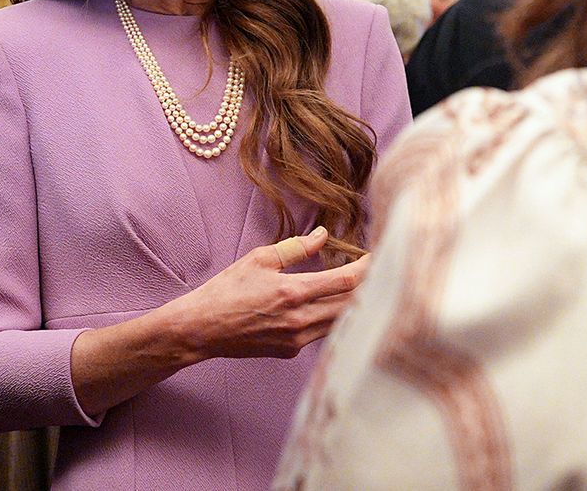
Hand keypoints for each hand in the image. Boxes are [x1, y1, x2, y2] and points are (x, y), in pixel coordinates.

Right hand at [172, 226, 367, 360]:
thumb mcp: (260, 259)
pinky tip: (337, 306)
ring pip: (341, 323)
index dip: (368, 268)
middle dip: (370, 288)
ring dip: (355, 305)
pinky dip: (334, 318)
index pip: (346, 282)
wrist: (203, 328)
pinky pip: (323, 333)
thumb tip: (324, 235)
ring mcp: (297, 339)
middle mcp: (300, 319)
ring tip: (367, 287)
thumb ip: (296, 248)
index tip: (380, 256)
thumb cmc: (228, 289)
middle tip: (383, 271)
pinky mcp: (292, 350)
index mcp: (293, 292)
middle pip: (352, 306)